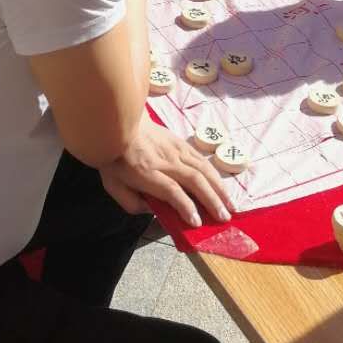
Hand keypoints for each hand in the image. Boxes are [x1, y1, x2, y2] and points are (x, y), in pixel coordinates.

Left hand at [99, 115, 232, 228]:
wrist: (117, 121)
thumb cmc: (113, 156)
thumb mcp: (113, 185)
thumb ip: (131, 202)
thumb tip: (153, 211)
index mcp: (146, 172)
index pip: (171, 191)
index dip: (186, 207)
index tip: (197, 222)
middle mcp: (165, 160)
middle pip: (194, 180)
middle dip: (211, 201)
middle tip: (224, 218)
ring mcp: (175, 149)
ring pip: (203, 168)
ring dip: (218, 188)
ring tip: (230, 204)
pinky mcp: (180, 142)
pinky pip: (200, 158)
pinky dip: (213, 173)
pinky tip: (220, 185)